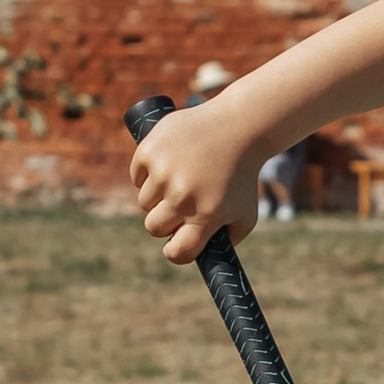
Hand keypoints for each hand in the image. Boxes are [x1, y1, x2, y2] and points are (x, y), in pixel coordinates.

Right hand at [130, 102, 257, 265]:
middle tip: (180, 205)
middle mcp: (182, 196)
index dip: (175, 251)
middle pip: (154, 228)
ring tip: (179, 179)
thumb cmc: (242, 175)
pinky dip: (148, 173)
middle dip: (165, 221)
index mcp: (206, 215)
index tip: (176, 244)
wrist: (238, 126)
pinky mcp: (149, 151)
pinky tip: (169, 162)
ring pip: (144, 202)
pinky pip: (137, 176)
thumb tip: (201, 257)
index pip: (177, 252)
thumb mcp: (246, 214)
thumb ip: (227, 242)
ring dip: (157, 196)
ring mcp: (163, 172)